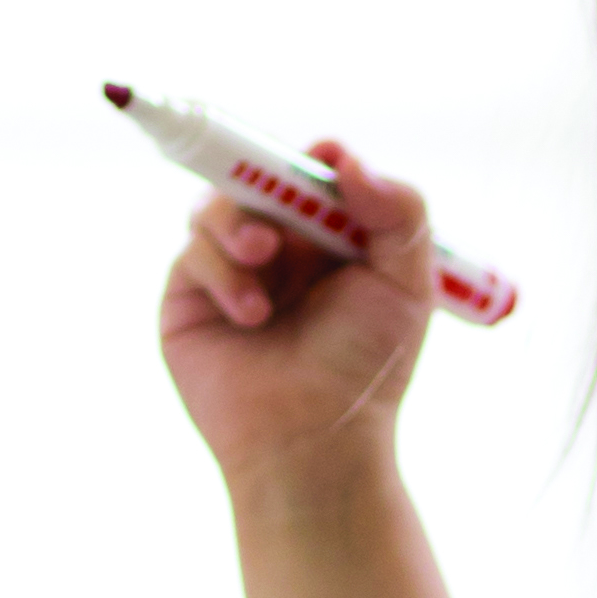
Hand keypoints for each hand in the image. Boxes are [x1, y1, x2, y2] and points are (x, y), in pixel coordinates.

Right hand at [156, 139, 440, 507]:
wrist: (315, 442)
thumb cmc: (365, 372)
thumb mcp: (406, 287)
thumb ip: (398, 213)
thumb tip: (343, 154)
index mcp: (332, 242)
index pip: (314, 176)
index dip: (316, 161)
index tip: (325, 160)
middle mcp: (280, 251)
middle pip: (257, 178)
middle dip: (266, 181)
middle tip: (287, 192)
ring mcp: (232, 271)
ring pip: (217, 206)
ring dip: (238, 222)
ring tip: (263, 255)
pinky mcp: (191, 299)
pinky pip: (192, 251)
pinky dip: (221, 269)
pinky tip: (252, 314)